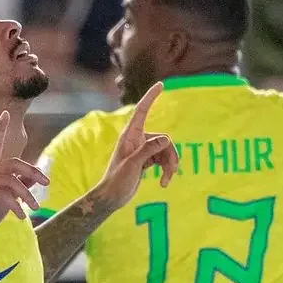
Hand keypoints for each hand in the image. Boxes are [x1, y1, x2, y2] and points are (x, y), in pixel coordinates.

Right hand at [0, 111, 49, 243]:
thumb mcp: (9, 197)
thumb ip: (21, 185)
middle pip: (13, 163)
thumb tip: (37, 175)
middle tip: (47, 183)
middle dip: (33, 171)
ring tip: (35, 207)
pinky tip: (21, 217)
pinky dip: (16, 206)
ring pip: (12, 181)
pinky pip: (4, 195)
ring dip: (27, 195)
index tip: (6, 113)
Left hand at [92, 82, 177, 209]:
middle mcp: (137, 139)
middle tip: (171, 171)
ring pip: (166, 150)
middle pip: (163, 139)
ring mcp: (142, 149)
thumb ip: (148, 150)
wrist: (111, 198)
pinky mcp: (146, 160)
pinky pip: (163, 159)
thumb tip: (166, 139)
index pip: (142, 111)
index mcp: (130, 135)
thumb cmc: (117, 180)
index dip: (151, 97)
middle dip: (170, 155)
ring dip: (169, 165)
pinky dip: (166, 169)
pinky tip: (164, 182)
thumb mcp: (133, 164)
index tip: (161, 85)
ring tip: (167, 180)